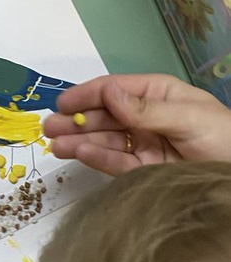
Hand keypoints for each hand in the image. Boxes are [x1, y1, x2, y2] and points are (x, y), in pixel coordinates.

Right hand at [44, 74, 230, 175]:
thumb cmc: (222, 136)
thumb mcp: (187, 116)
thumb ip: (145, 109)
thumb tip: (108, 92)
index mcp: (156, 95)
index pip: (114, 91)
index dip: (87, 95)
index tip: (63, 103)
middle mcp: (144, 118)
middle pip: (104, 117)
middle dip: (76, 120)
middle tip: (48, 127)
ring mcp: (142, 145)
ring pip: (104, 140)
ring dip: (78, 141)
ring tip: (54, 144)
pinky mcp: (142, 170)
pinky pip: (115, 162)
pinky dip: (96, 158)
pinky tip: (77, 153)